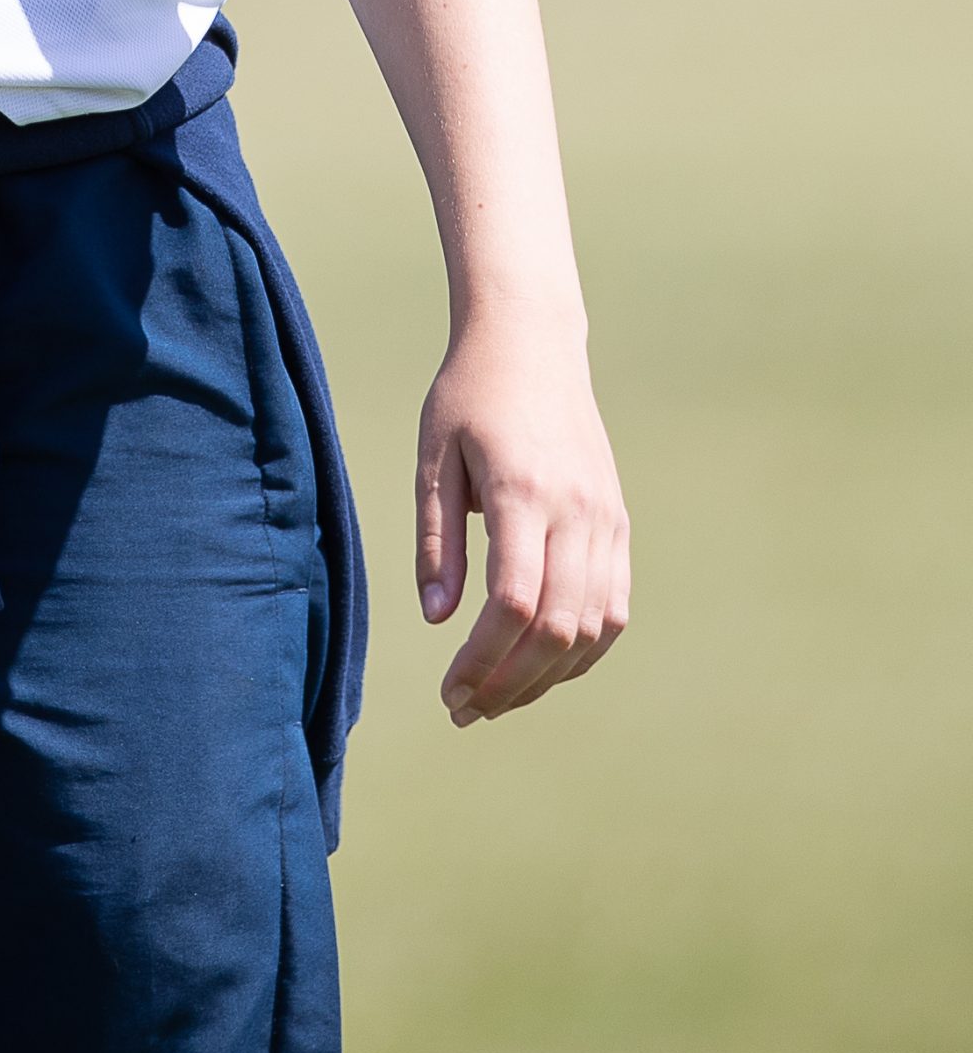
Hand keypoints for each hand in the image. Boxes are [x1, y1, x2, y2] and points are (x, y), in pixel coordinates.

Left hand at [417, 313, 628, 724]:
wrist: (532, 343)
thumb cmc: (469, 395)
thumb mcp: (433, 457)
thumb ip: (436, 539)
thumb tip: (436, 619)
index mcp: (523, 492)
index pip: (514, 602)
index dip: (483, 659)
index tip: (449, 689)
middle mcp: (576, 512)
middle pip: (557, 627)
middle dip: (511, 683)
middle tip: (465, 709)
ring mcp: (606, 520)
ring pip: (593, 628)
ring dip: (547, 677)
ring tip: (497, 697)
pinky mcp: (618, 524)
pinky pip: (614, 608)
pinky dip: (581, 650)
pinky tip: (541, 666)